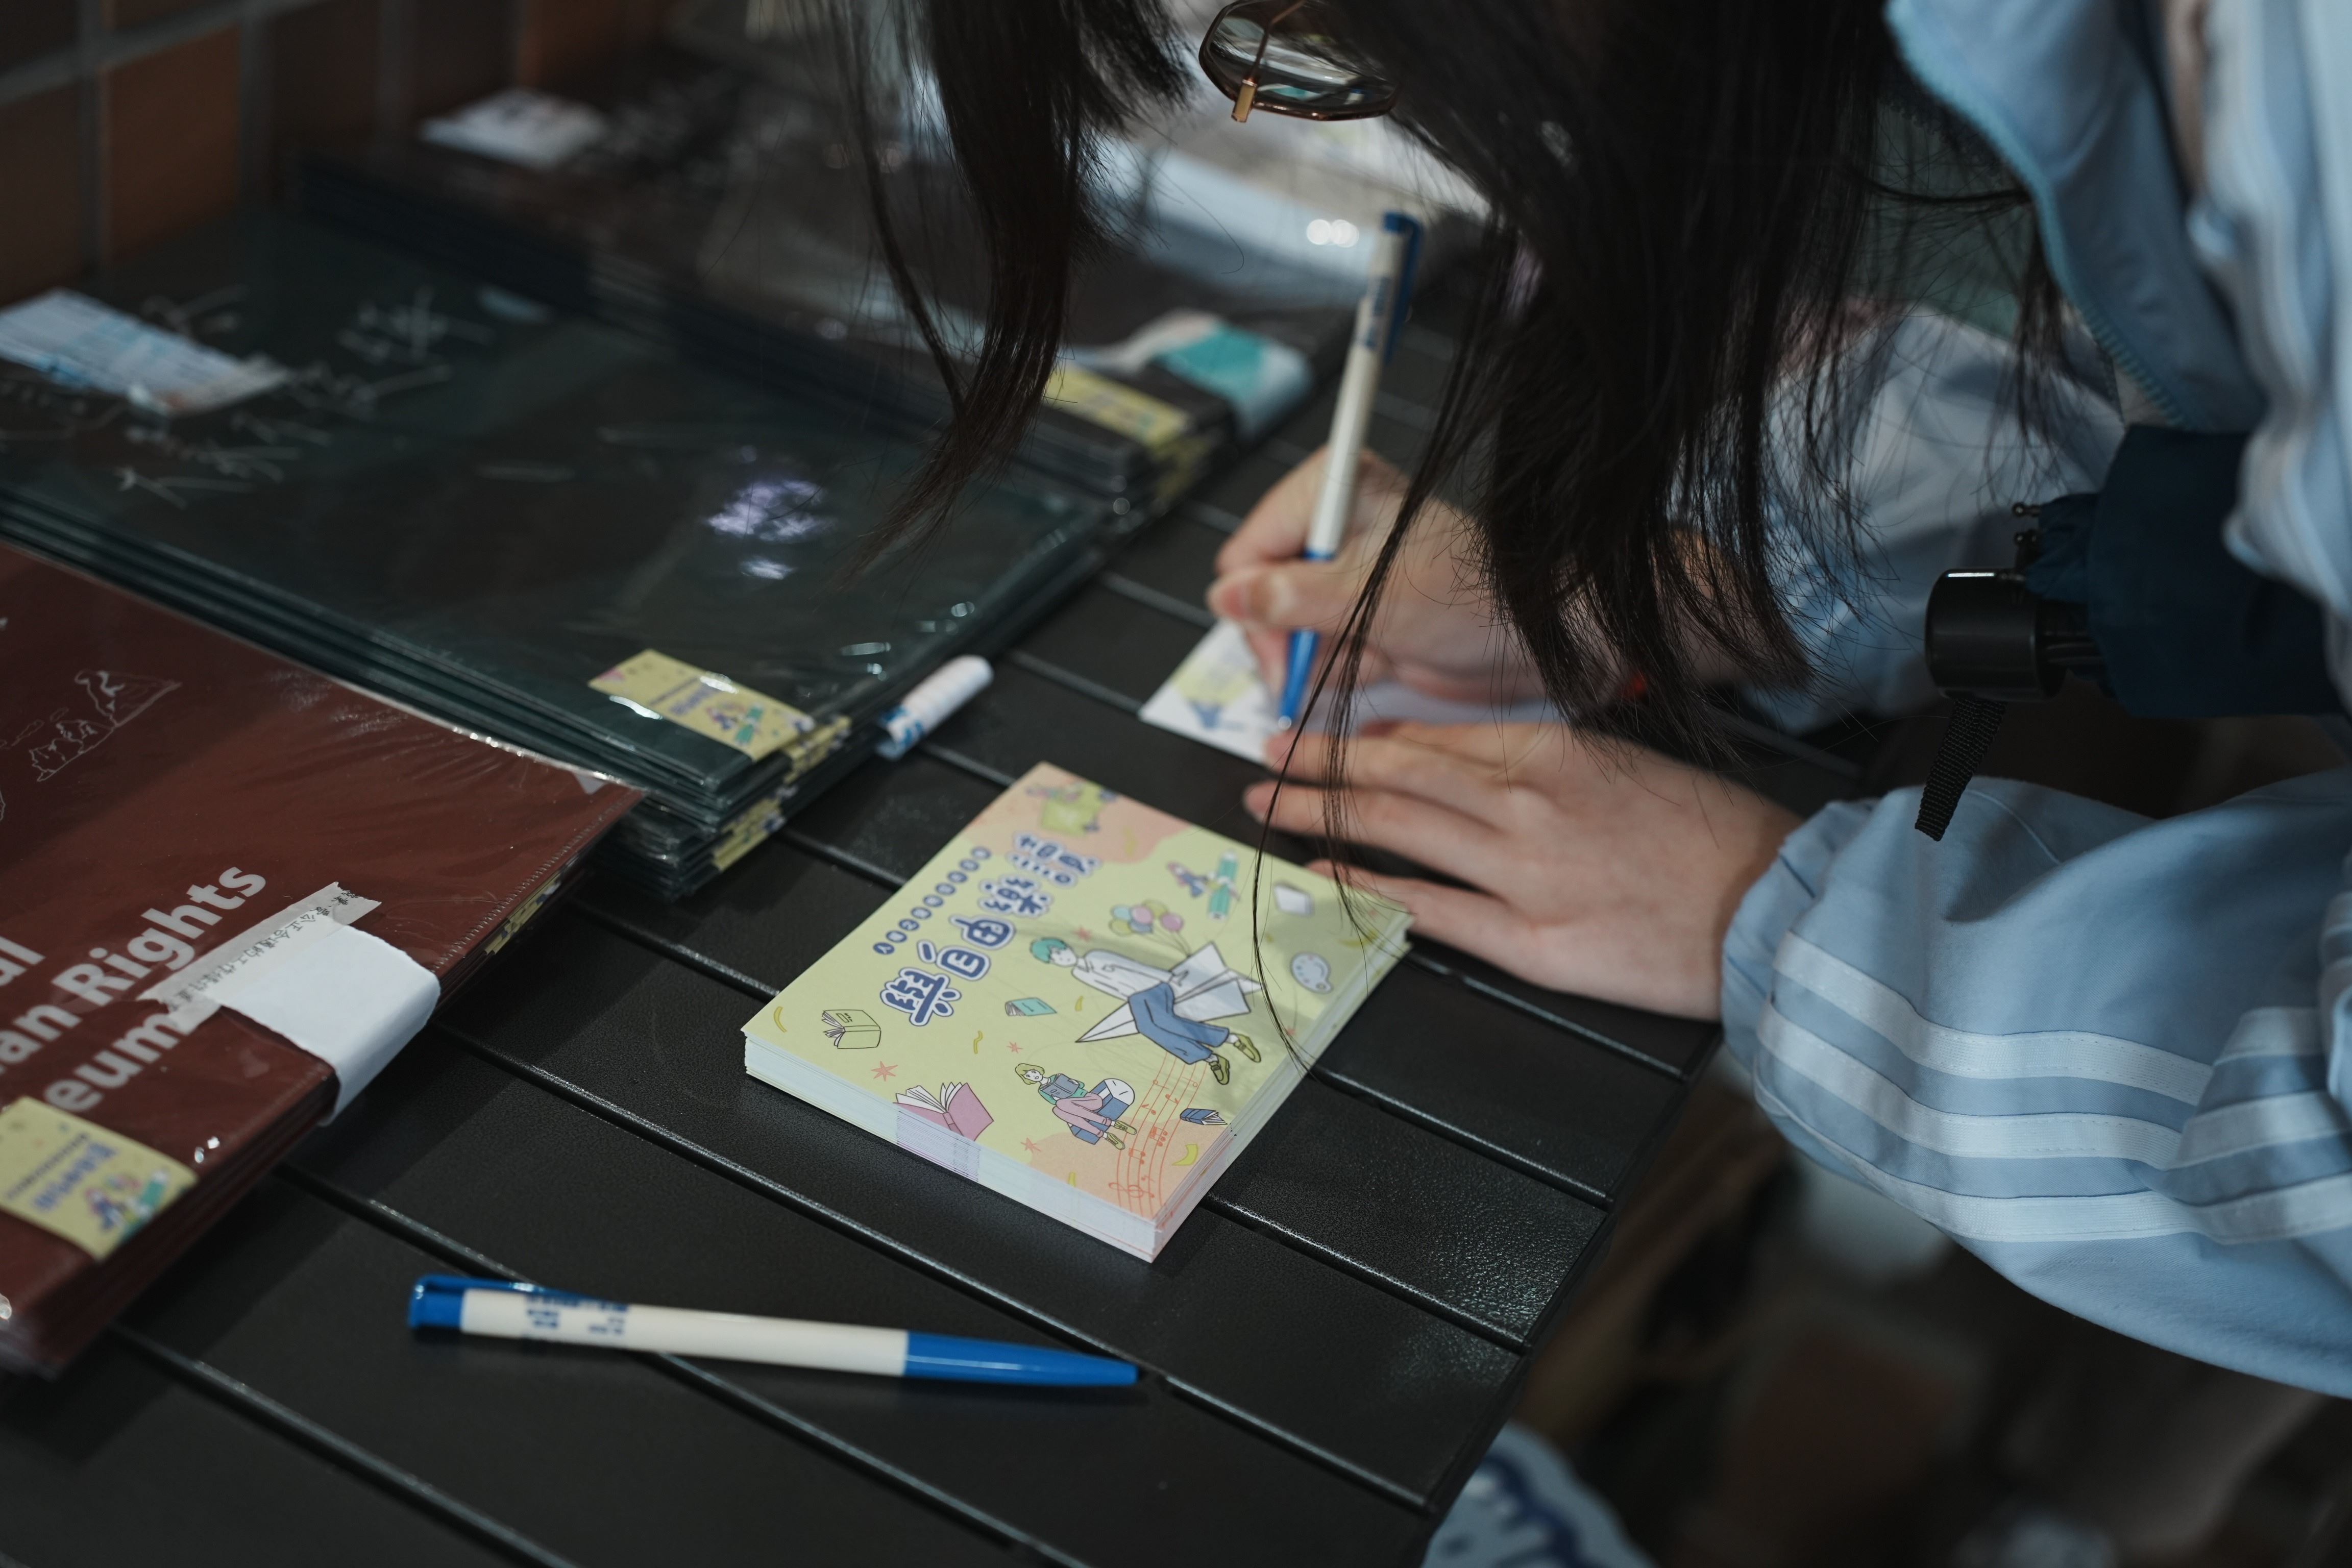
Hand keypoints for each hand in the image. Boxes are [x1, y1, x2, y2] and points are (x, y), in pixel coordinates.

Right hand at [1206, 447, 1545, 704]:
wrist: (1527, 640)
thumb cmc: (1467, 600)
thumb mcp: (1369, 597)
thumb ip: (1289, 597)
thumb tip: (1226, 597)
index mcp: (1332, 491)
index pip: (1247, 553)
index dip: (1256, 607)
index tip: (1283, 648)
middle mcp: (1332, 525)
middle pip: (1258, 596)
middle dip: (1293, 641)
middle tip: (1323, 667)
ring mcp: (1343, 572)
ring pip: (1287, 631)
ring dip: (1327, 657)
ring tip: (1376, 652)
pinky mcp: (1358, 612)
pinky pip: (1319, 650)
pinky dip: (1346, 666)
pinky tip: (1385, 659)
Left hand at [1244, 723, 1799, 1018]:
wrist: (1772, 904)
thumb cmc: (1707, 836)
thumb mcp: (1622, 766)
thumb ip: (1541, 762)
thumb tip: (1463, 762)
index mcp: (1552, 752)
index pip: (1430, 736)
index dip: (1361, 734)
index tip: (1317, 729)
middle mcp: (1525, 804)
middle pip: (1395, 775)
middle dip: (1318, 763)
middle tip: (1264, 757)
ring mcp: (1522, 874)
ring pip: (1398, 830)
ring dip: (1322, 813)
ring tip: (1269, 806)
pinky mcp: (1531, 943)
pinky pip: (1430, 910)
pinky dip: (1371, 887)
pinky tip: (1327, 873)